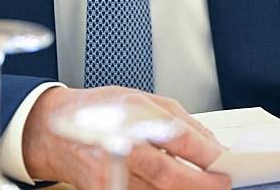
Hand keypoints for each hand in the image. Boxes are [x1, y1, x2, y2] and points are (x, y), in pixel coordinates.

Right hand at [22, 86, 230, 188]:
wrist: (53, 129)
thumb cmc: (100, 110)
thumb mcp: (143, 99)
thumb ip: (180, 121)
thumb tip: (211, 144)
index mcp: (132, 114)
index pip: (179, 139)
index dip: (208, 155)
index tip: (225, 163)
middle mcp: (119, 144)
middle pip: (169, 175)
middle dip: (202, 184)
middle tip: (222, 183)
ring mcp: (109, 173)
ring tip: (198, 186)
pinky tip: (170, 189)